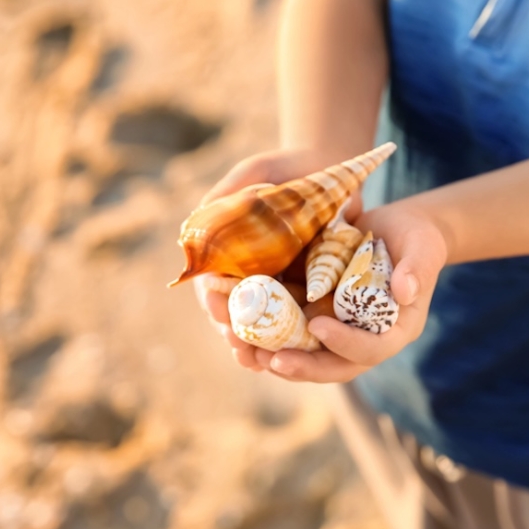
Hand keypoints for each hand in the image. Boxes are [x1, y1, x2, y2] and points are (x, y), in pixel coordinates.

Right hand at [193, 148, 364, 371]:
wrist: (339, 171)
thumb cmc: (290, 168)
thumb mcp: (256, 170)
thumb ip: (226, 195)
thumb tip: (190, 228)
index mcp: (231, 251)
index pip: (213, 283)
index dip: (213, 299)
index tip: (217, 307)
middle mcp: (251, 275)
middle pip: (235, 312)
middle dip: (233, 331)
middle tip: (237, 344)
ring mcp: (281, 287)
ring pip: (263, 327)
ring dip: (257, 346)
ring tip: (257, 359)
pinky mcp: (311, 294)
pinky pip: (298, 325)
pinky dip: (291, 343)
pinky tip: (287, 358)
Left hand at [253, 199, 448, 381]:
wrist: (393, 230)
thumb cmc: (414, 237)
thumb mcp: (423, 244)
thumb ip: (418, 267)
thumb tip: (406, 291)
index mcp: (394, 330)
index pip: (372, 350)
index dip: (345, 343)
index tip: (319, 325)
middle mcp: (363, 339)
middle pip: (333, 366)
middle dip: (303, 366)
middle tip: (273, 360)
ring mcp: (337, 332)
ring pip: (306, 357)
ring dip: (275, 358)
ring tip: (246, 351)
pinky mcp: (314, 318)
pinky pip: (290, 336)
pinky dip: (265, 337)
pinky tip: (237, 331)